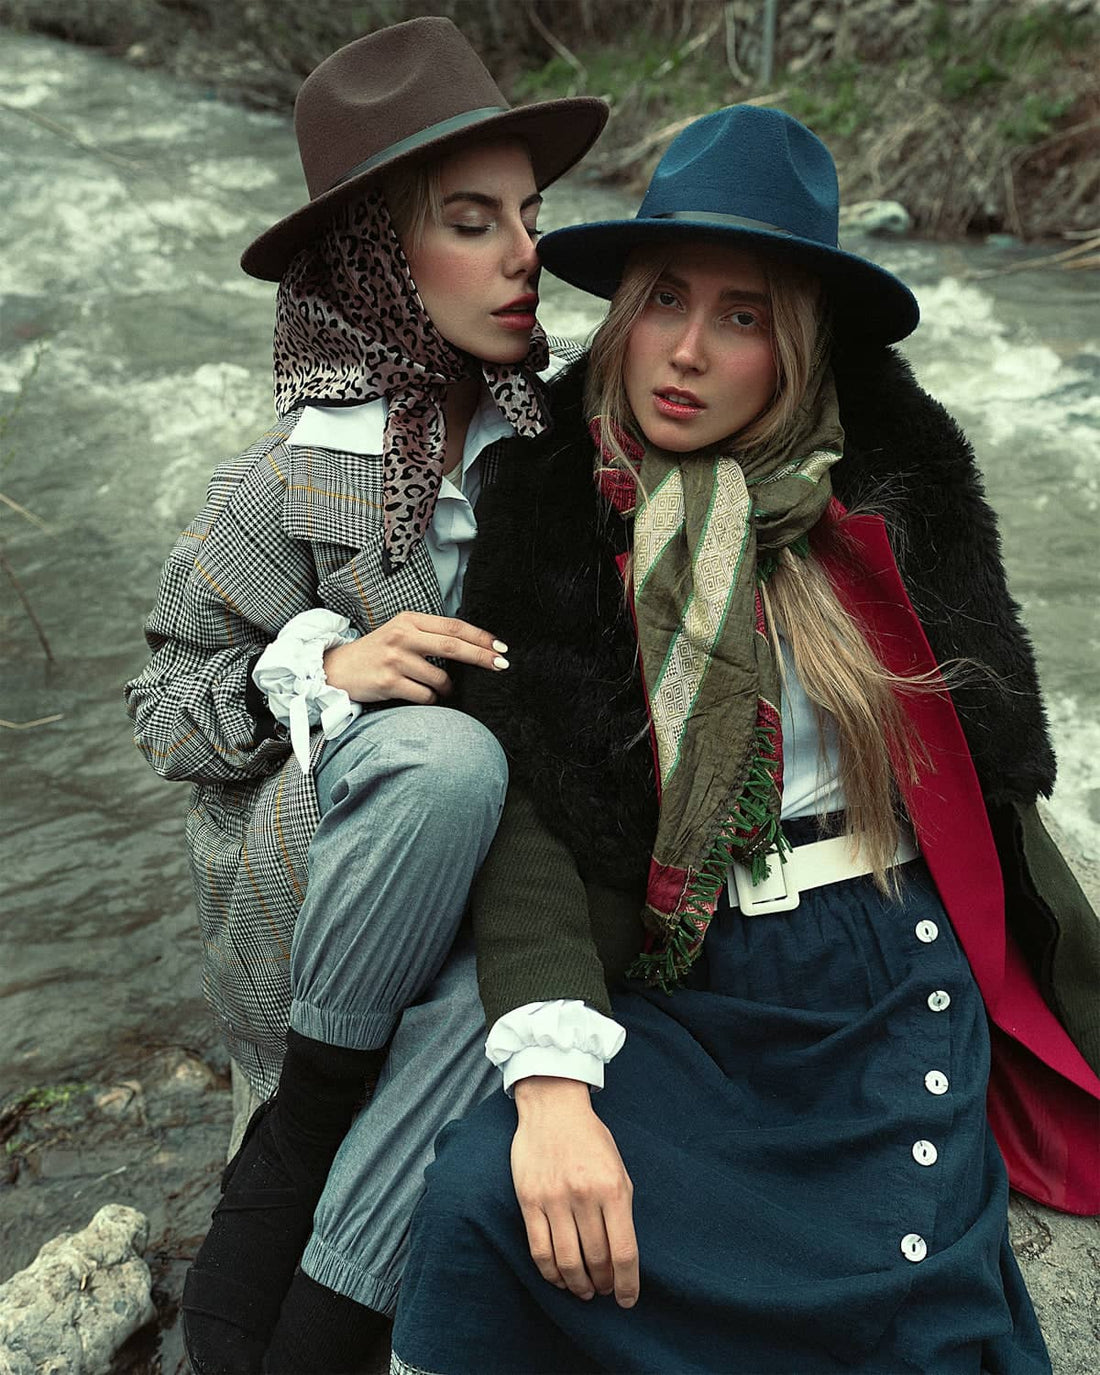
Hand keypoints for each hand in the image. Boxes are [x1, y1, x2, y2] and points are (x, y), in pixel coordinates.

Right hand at [323, 611, 507, 704]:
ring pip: (440, 678)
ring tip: (439, 688)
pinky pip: (425, 696)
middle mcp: (402, 636)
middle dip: (481, 657)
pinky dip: (430, 699)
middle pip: (452, 646)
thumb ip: (429, 635)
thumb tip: (472, 646)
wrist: (337, 669)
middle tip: (502, 665)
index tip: (500, 646)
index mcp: (409, 620)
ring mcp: (394, 659)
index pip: (453, 626)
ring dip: (447, 688)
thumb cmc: (376, 652)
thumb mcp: (401, 633)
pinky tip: (421, 695)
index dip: (480, 637)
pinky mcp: (388, 682)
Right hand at [511, 1077, 638, 1308]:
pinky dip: (551, 1273)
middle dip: (603, 1283)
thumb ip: (621, 1210)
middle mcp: (583, 1195)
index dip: (627, 1284)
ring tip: (584, 1289)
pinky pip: (539, 1250)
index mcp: (613, 1188)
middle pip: (596, 1260)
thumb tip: (620, 1256)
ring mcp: (553, 1199)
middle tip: (604, 1290)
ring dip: (578, 1284)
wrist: (553, 1107)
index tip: (627, 1300)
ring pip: (567, 1261)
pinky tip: (560, 1278)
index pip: (623, 1251)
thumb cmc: (591, 1140)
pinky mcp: (529, 1200)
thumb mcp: (618, 1169)